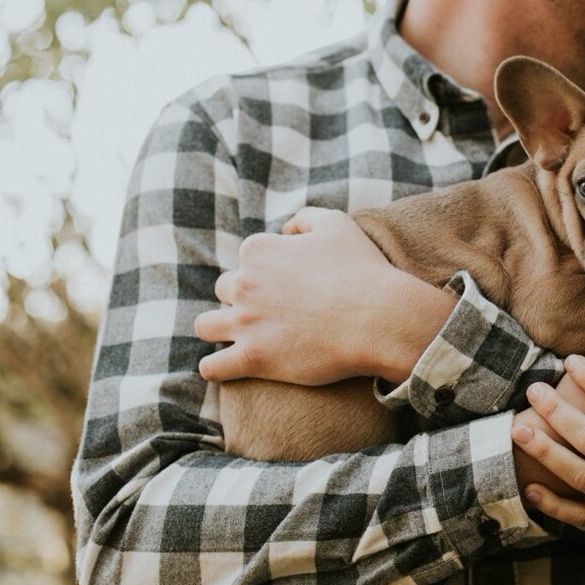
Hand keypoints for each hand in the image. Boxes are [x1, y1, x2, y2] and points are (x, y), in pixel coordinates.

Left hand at [194, 206, 453, 384]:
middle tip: (273, 311)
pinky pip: (211, 367)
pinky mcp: (251, 358)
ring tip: (244, 337)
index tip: (289, 284)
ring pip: (206, 325)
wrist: (378, 317)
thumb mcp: (337, 223)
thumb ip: (304, 217)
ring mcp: (244, 323)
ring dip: (221, 329)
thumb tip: (286, 229)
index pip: (246, 259)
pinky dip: (217, 367)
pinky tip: (232, 366)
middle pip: (224, 290)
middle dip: (243, 299)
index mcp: (258, 250)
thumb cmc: (362, 269)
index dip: (267, 271)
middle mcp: (243, 283)